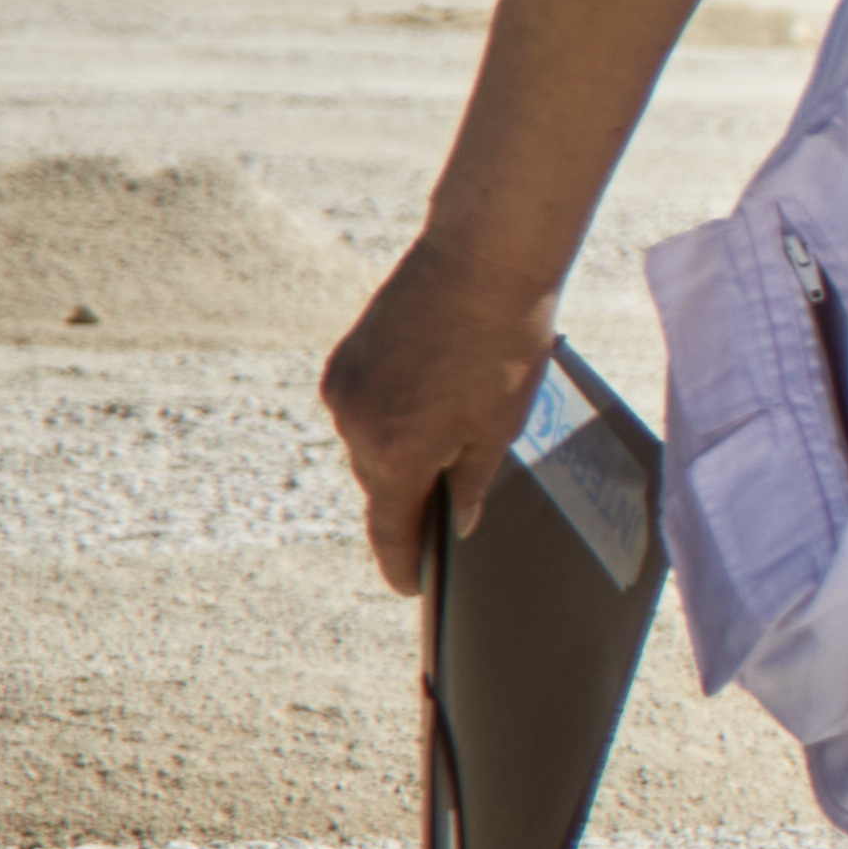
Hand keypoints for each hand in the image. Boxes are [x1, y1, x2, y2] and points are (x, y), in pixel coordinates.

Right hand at [317, 233, 563, 594]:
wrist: (480, 261)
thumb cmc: (503, 345)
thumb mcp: (500, 427)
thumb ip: (472, 482)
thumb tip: (459, 519)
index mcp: (396, 453)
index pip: (391, 528)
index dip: (402, 562)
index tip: (411, 587)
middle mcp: (356, 426)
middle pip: (381, 486)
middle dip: (411, 502)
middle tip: (442, 519)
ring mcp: (344, 389)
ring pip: (370, 445)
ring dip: (402, 453)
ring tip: (446, 444)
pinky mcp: (345, 359)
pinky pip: (365, 409)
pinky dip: (392, 418)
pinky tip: (427, 404)